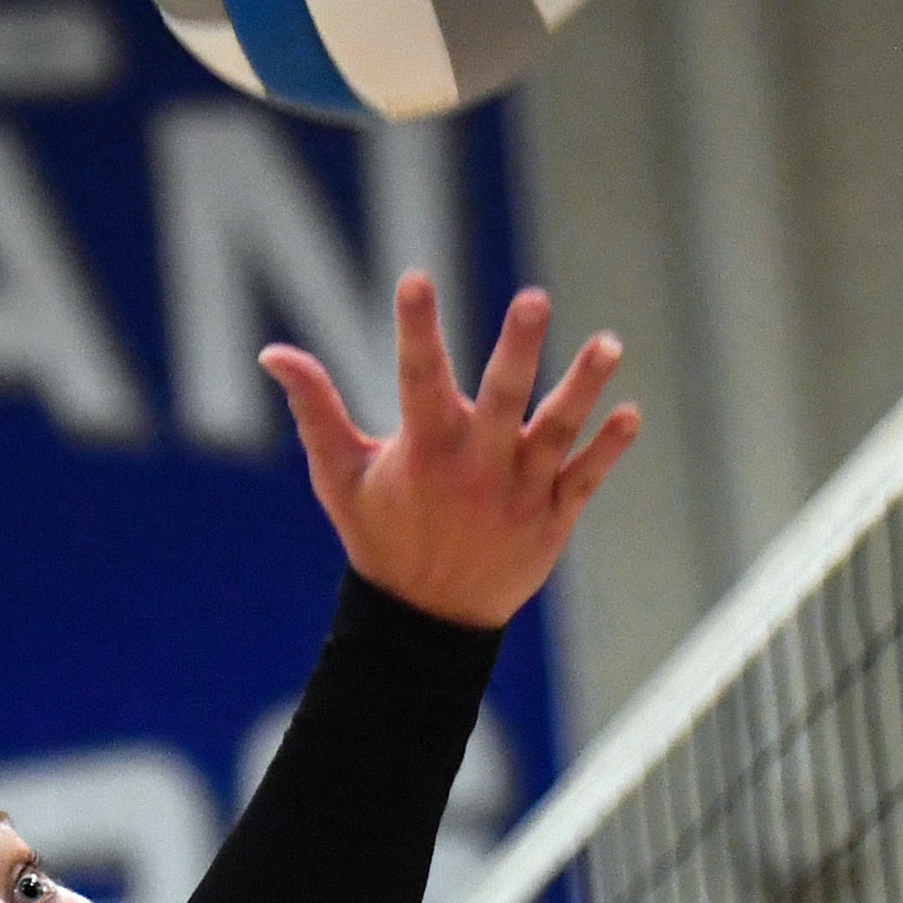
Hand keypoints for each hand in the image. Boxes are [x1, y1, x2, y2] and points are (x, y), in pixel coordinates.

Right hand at [261, 274, 639, 630]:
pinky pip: (585, 479)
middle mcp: (476, 468)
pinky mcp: (551, 518)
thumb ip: (315, 410)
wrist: (427, 622)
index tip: (415, 280)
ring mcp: (519, 493)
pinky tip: (629, 413)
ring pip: (556, 432)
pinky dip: (608, 450)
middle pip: (502, 399)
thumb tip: (272, 352)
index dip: (416, 329)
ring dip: (583, 387)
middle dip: (517, 349)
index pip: (417, 378)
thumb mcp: (340, 477)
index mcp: (423, 451)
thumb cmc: (380, 537)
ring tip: (608, 343)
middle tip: (533, 299)